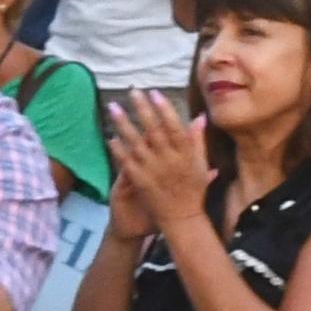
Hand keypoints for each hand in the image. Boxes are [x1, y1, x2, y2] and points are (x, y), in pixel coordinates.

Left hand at [100, 90, 210, 236]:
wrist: (182, 219)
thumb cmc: (194, 190)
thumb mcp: (201, 164)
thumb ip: (198, 140)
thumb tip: (199, 117)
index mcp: (185, 155)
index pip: (174, 127)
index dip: (164, 109)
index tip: (155, 93)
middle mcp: (169, 161)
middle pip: (153, 131)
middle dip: (142, 110)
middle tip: (132, 92)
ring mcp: (153, 171)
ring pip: (136, 144)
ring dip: (124, 124)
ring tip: (113, 107)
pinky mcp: (140, 182)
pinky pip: (127, 163)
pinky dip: (118, 150)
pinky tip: (109, 137)